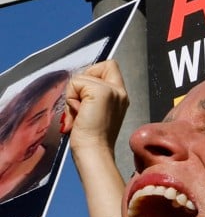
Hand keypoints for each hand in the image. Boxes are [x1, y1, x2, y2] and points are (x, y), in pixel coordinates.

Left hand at [64, 60, 128, 216]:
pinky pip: (76, 83)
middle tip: (82, 107)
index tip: (88, 96)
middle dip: (81, 84)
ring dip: (74, 95)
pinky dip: (71, 98)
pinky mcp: (101, 92)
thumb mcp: (96, 109)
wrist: (94, 150)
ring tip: (80, 114)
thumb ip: (93, 94)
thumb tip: (77, 84)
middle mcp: (120, 91)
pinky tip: (78, 114)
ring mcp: (112, 91)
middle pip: (95, 67)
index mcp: (121, 95)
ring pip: (82, 76)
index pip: (110, 66)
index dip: (94, 74)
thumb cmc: (91, 136)